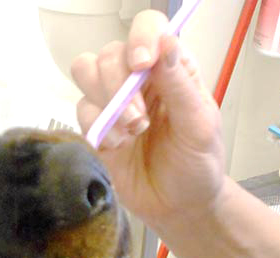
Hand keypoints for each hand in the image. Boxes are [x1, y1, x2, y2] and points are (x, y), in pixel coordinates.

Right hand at [71, 10, 227, 230]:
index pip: (148, 29)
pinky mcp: (98, 128)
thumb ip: (179, 84)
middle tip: (140, 120)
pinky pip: (81, 110)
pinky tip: (119, 146)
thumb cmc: (196, 165)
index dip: (139, 39)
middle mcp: (140, 79)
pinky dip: (97, 127)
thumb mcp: (199, 124)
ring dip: (105, 103)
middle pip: (109, 54)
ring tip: (131, 132)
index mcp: (171, 68)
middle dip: (118, 85)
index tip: (141, 65)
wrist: (178, 207)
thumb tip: (165, 43)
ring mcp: (114, 103)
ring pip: (87, 74)